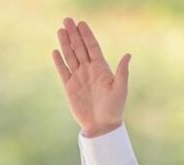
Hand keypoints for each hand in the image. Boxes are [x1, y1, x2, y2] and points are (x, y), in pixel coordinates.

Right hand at [53, 17, 130, 136]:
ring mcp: (78, 78)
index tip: (81, 23)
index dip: (87, 35)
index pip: (92, 47)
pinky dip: (59, 62)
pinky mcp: (70, 88)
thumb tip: (128, 55)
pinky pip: (63, 71)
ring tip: (60, 30)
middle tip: (67, 20)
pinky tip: (55, 51)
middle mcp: (89, 71)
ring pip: (70, 57)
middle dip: (74, 34)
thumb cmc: (114, 109)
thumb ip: (122, 72)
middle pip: (79, 48)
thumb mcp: (120, 89)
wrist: (101, 126)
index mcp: (101, 69)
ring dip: (65, 43)